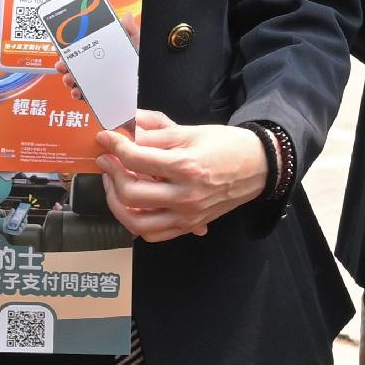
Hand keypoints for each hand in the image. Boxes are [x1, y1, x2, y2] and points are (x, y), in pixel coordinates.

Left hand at [97, 111, 273, 241]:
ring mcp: (187, 215)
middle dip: (111, 174)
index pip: (137, 158)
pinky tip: (132, 206)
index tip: (106, 138)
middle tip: (107, 160)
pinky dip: (136, 223)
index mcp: (186, 166)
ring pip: (136, 222)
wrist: (259, 166)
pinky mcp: (190, 225)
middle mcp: (185, 195)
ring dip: (116, 204)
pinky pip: (153, 234)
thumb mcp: (192, 131)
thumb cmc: (227, 146)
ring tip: (113, 186)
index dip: (115, 146)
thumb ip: (156, 132)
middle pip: (131, 192)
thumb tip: (126, 129)